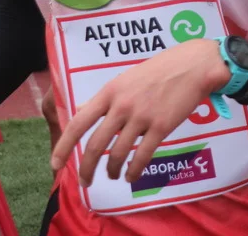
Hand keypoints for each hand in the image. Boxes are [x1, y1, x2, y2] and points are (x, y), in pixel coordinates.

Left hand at [50, 38, 230, 185]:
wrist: (192, 66)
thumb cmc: (159, 70)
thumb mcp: (125, 79)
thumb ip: (104, 98)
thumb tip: (81, 109)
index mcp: (109, 92)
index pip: (78, 122)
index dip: (63, 145)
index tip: (55, 164)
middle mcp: (121, 106)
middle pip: (96, 144)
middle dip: (87, 168)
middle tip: (85, 181)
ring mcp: (141, 116)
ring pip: (118, 153)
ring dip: (113, 170)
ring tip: (114, 176)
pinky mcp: (161, 126)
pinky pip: (142, 155)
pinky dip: (134, 170)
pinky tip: (132, 176)